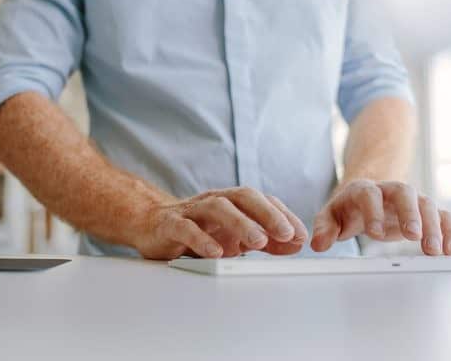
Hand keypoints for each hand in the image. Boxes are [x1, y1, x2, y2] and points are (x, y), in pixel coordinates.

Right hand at [135, 187, 308, 259]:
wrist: (151, 223)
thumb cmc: (198, 228)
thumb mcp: (235, 236)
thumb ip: (265, 240)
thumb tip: (295, 243)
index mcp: (232, 202)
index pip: (262, 201)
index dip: (282, 215)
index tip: (300, 234)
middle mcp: (214, 201)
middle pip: (243, 197)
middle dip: (267, 214)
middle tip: (285, 233)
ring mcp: (192, 211)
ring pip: (217, 208)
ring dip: (240, 223)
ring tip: (257, 241)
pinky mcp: (170, 224)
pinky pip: (186, 228)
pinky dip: (202, 239)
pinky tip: (216, 252)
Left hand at [310, 180, 450, 255]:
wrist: (365, 197)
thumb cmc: (347, 209)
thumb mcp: (330, 216)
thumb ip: (323, 228)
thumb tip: (318, 244)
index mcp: (363, 190)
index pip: (369, 194)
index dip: (373, 211)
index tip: (375, 234)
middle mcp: (390, 190)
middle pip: (405, 193)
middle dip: (410, 214)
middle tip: (413, 237)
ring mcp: (411, 200)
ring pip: (427, 204)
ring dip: (433, 226)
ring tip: (435, 252)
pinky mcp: (425, 212)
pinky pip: (443, 216)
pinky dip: (450, 231)